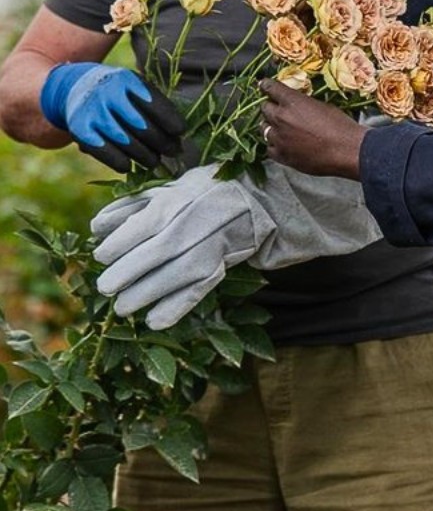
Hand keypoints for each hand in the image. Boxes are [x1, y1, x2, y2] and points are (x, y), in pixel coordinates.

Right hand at [40, 62, 185, 172]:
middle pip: (142, 126)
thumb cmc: (115, 91)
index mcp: (126, 80)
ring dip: (144, 156)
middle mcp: (108, 94)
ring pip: (125, 142)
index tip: (181, 132)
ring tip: (155, 162)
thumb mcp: (132, 87)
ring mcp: (92, 112)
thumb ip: (152, 104)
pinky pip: (104, 152)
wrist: (72, 88)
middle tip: (174, 152)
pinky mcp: (80, 130)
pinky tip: (129, 166)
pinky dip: (119, 162)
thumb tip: (178, 135)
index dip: (170, 120)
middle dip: (162, 142)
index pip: (153, 103)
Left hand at [91, 162, 380, 328]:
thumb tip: (97, 228)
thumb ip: (132, 207)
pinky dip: (178, 306)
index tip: (101, 256)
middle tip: (105, 288)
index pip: (143, 224)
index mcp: (178, 200)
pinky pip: (200, 289)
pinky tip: (156, 321)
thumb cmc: (203, 193)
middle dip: (128, 272)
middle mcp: (195, 222)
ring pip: (177, 273)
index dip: (119, 243)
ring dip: (147, 293)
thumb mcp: (168, 190)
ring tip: (123, 308)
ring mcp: (212, 244)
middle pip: (158, 250)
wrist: (257, 199)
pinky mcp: (224, 264)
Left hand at [259, 79, 365, 178]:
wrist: (347, 151)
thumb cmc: (341, 126)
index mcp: (292, 101)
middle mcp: (280, 118)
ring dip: (270, 126)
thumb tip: (299, 105)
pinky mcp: (282, 156)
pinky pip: (270, 148)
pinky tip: (282, 144)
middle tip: (277, 109)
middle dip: (270, 107)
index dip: (266, 86)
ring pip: (263, 129)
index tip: (264, 85)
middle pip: (264, 109)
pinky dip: (274, 144)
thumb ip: (305, 104)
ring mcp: (279, 138)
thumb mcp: (323, 106)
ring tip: (279, 128)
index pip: (270, 88)